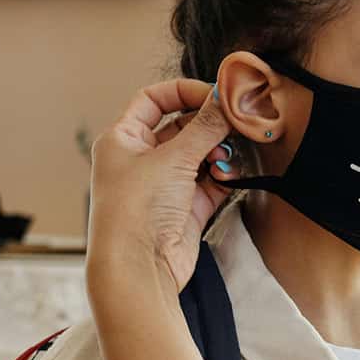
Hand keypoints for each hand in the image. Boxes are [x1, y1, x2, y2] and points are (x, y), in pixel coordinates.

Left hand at [86, 79, 233, 294]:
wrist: (139, 267)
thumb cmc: (137, 209)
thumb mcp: (173, 158)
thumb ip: (205, 126)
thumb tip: (226, 98)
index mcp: (124, 139)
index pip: (153, 100)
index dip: (183, 92)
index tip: (215, 95)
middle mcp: (143, 159)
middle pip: (183, 126)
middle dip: (210, 125)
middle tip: (236, 122)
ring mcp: (166, 183)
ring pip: (201, 153)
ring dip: (219, 151)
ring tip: (226, 157)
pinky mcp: (187, 206)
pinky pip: (212, 180)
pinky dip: (223, 175)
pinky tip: (227, 176)